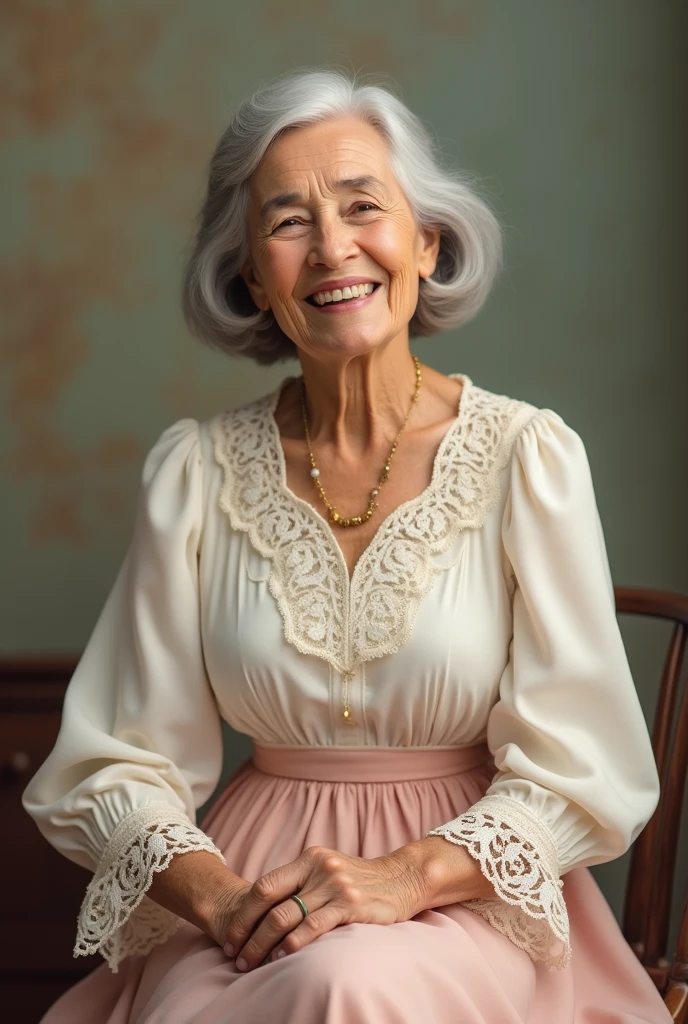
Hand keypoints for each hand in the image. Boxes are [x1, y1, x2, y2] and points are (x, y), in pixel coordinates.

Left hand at [221, 845, 427, 971]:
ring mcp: (334, 886)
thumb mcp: (327, 870)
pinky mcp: (350, 905)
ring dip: (263, 945)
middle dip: (247, 933)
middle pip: (270, 904)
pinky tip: (282, 957)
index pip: (264, 885)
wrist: (401, 878)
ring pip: (286, 918)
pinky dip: (292, 945)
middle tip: (236, 957)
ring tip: (253, 963)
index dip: (244, 914)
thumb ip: (301, 882)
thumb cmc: (359, 880)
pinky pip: (312, 927)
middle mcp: (318, 869)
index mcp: (308, 858)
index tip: (232, 937)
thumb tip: (265, 908)